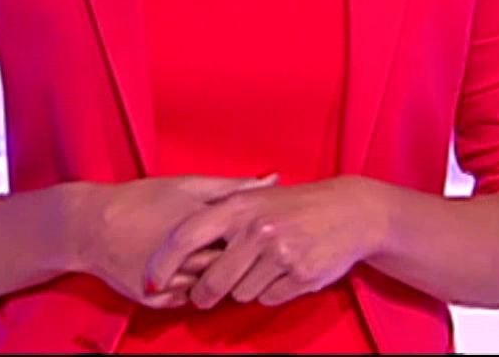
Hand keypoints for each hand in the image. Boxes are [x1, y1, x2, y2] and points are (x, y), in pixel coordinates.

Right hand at [73, 174, 278, 308]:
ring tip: (213, 260)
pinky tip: (191, 272)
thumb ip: (232, 186)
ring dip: (217, 277)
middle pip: (228, 267)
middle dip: (236, 260)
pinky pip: (187, 299)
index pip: (242, 240)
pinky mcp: (155, 300)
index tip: (256, 231)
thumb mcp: (186, 185)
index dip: (250, 237)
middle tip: (241, 250)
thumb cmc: (141, 200)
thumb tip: (274, 179)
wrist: (91, 226)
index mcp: (197, 226)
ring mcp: (169, 282)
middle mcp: (184, 258)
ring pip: (210, 287)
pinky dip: (193, 288)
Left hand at [144, 175, 385, 309]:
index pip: (186, 237)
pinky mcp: (301, 275)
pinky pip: (268, 299)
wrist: (348, 211)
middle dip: (205, 294)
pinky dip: (271, 292)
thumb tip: (176, 246)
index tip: (150, 281)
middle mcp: (256, 230)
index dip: (163, 262)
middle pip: (212, 281)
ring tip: (262, 266)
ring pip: (241, 294)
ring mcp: (280, 254)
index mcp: (238, 207)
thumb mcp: (253, 199)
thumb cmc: (292, 206)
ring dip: (244, 288)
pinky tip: (283, 272)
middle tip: (205, 295)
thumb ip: (218, 216)